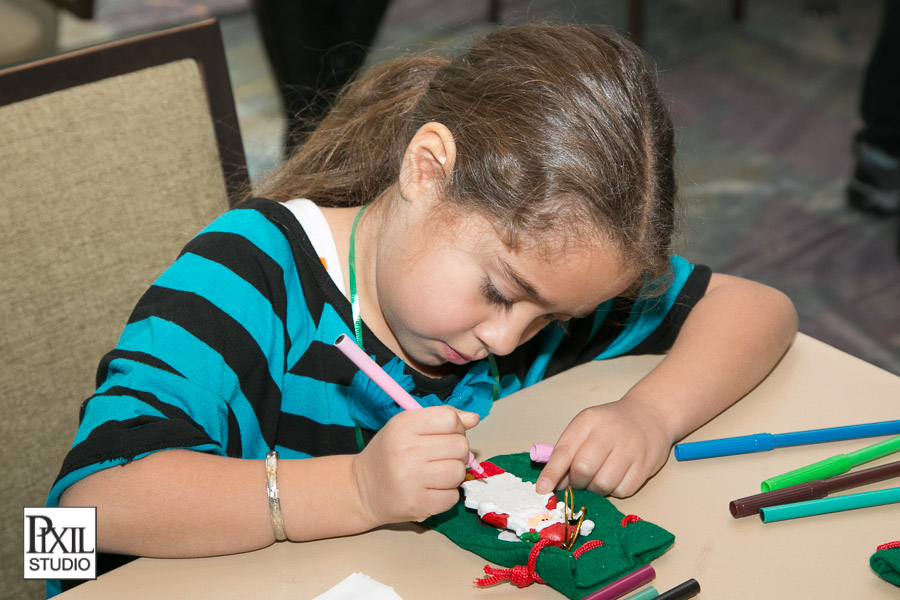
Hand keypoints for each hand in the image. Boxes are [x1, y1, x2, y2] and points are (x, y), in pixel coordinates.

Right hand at [350, 406, 478, 525]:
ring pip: (458, 472)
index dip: (456, 427)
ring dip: (453, 474)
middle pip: (460, 446)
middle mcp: (407, 450)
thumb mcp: (407, 426)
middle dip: (456, 451)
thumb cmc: (389, 454)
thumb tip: (474, 418)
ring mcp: (411, 480)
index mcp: (404, 426)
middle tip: (441, 456)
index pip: (450, 419)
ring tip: (436, 474)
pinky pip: (452, 497)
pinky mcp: (417, 504)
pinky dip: (446, 494)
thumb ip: (441, 417)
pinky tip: (431, 489)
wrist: (362, 489)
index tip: (446, 435)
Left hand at [535, 398, 673, 497]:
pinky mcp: (645, 465)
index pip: (564, 450)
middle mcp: (609, 432)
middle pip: (583, 469)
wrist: (650, 414)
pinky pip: (622, 491)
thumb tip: (554, 482)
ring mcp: (630, 449)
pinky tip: (616, 477)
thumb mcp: (586, 427)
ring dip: (596, 488)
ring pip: (602, 484)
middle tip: (580, 479)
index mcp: (588, 420)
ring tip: (599, 476)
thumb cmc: (611, 424)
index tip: (542, 489)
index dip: (552, 473)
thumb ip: (569, 451)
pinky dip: (614, 490)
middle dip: (577, 482)